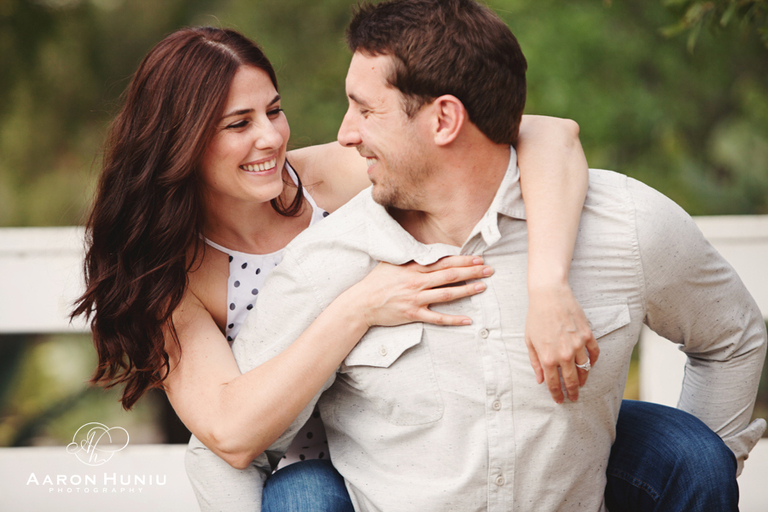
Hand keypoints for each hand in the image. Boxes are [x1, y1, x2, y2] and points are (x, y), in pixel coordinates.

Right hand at [359, 256, 492, 327]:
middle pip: (449, 275)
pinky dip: (453, 320)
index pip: (443, 262)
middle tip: (489, 269)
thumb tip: (428, 251)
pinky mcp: (413, 314)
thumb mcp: (392, 263)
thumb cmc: (377, 282)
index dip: (462, 260)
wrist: (361, 303)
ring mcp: (416, 299)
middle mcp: (417, 282)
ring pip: (447, 294)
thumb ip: (411, 258)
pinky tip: (467, 320)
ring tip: (483, 287)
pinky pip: (437, 318)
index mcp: (413, 268)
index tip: (478, 258)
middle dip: (471, 272)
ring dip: (467, 290)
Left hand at [525, 282, 597, 403]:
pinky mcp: (588, 335)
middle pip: (571, 380)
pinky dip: (593, 361)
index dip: (557, 394)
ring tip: (581, 383)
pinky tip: (589, 365)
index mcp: (548, 358)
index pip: (554, 383)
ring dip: (583, 379)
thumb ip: (535, 362)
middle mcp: (564, 354)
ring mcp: (578, 345)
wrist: (549, 295)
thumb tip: (540, 380)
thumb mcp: (529, 341)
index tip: (559, 400)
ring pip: (585, 369)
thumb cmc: (536, 317)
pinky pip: (594, 354)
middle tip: (574, 398)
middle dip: (573, 392)